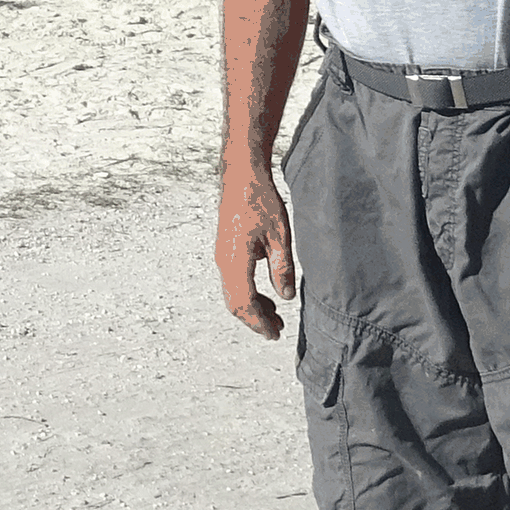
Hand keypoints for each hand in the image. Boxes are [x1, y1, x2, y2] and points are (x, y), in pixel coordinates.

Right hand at [213, 168, 296, 338]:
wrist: (240, 174)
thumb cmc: (259, 199)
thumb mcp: (280, 235)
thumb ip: (282, 268)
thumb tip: (286, 296)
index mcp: (236, 260)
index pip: (244, 302)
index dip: (259, 322)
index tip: (273, 335)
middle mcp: (224, 261)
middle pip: (234, 303)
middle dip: (254, 320)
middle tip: (276, 331)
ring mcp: (222, 255)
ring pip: (232, 293)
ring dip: (251, 308)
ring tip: (275, 316)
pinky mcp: (226, 250)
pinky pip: (233, 280)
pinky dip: (247, 294)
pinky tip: (266, 294)